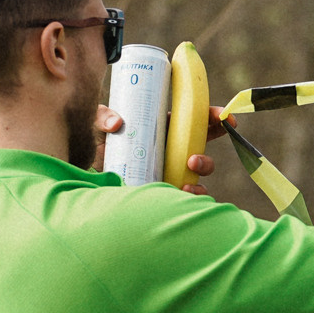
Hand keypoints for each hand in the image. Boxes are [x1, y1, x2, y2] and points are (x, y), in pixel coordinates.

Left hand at [95, 103, 215, 191]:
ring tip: (187, 176)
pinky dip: (191, 196)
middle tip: (192, 158)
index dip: (213, 117)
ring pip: (198, 171)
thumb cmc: (98, 141)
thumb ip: (103, 116)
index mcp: (164, 127)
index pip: (195, 119)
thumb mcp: (97, 122)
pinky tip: (181, 195)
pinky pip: (186, 194)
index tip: (223, 117)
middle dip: (209, 151)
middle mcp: (171, 148)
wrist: (89, 169)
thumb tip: (117, 124)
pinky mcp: (163, 187)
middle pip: (202, 145)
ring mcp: (169, 169)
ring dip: (201, 170)